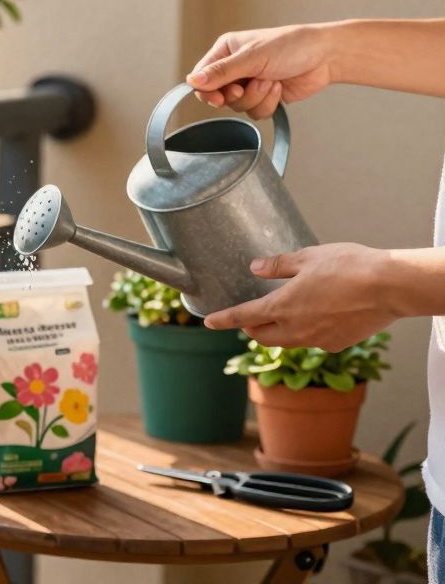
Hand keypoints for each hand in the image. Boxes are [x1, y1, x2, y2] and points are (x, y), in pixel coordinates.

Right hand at [186, 24, 336, 118]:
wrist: (326, 56)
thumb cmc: (291, 46)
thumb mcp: (251, 57)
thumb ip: (220, 72)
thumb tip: (191, 81)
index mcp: (226, 51)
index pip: (202, 77)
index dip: (207, 91)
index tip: (219, 98)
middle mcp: (235, 68)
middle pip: (219, 96)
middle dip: (238, 95)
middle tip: (248, 87)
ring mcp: (250, 84)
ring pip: (237, 107)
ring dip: (256, 98)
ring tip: (271, 81)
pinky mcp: (264, 97)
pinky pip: (255, 112)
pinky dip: (267, 103)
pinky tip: (279, 88)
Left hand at [202, 243, 396, 350]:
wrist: (391, 287)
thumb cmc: (350, 267)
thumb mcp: (308, 257)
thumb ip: (278, 266)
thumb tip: (255, 268)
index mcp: (283, 307)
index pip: (244, 316)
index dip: (224, 319)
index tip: (209, 322)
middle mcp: (296, 329)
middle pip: (262, 335)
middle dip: (252, 327)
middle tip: (250, 316)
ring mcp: (317, 340)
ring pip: (287, 341)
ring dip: (278, 331)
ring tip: (282, 315)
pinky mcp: (337, 344)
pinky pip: (312, 341)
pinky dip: (306, 332)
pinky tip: (317, 317)